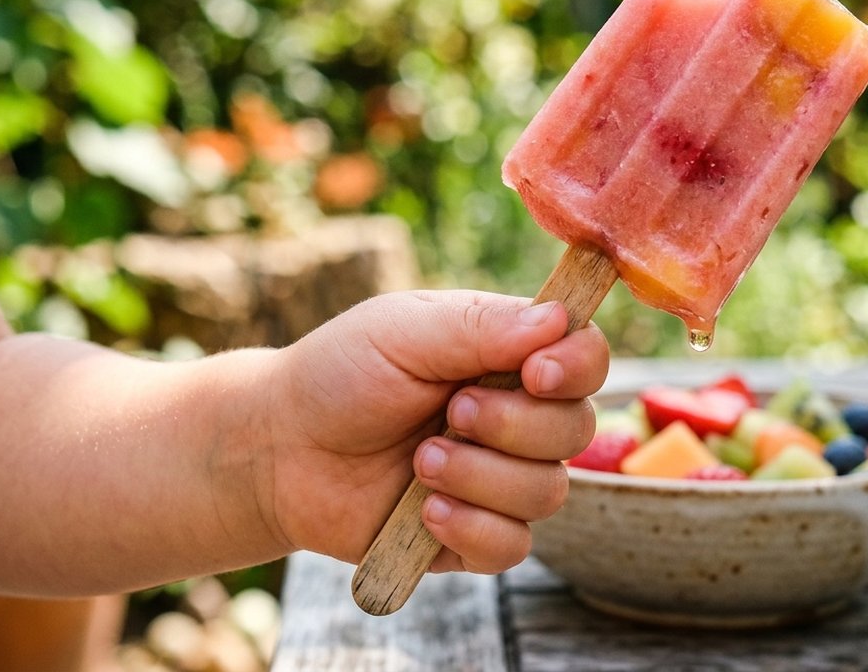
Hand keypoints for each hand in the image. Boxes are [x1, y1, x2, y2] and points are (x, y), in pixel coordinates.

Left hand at [269, 290, 608, 573]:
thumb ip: (481, 326)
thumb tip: (558, 321)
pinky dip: (472, 528)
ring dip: (482, 476)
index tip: (535, 373)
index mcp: (508, 354)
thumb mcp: (404, 331)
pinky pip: (513, 546)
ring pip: (548, 492)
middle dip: (513, 426)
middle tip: (448, 413)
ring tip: (419, 462)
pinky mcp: (473, 533)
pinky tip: (425, 513)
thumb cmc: (340, 374)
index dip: (576, 367)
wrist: (281, 447)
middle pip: (578, 428)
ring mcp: (498, 477)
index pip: (586, 357)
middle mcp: (517, 416)